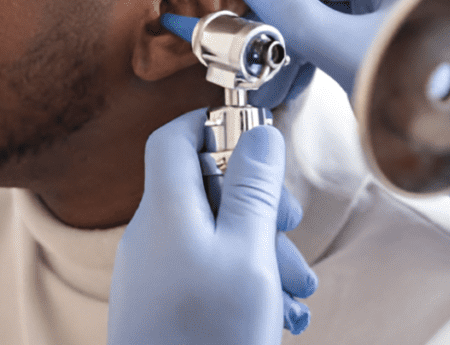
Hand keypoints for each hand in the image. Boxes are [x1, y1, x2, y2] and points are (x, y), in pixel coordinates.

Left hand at [109, 109, 317, 343]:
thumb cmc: (210, 336)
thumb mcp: (248, 252)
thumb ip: (253, 189)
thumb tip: (259, 132)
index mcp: (166, 212)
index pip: (175, 139)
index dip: (214, 125)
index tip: (257, 138)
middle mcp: (151, 237)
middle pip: (206, 190)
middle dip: (259, 204)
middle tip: (292, 226)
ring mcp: (154, 274)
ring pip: (215, 237)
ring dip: (263, 252)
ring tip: (298, 289)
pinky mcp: (163, 307)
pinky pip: (206, 273)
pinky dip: (244, 282)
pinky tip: (277, 312)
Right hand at [239, 0, 449, 105]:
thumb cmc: (432, 88)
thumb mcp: (353, 49)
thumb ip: (299, 15)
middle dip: (280, 5)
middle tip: (249, 34)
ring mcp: (392, 19)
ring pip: (328, 12)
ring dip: (290, 40)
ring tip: (261, 75)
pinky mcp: (388, 51)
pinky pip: (339, 42)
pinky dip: (311, 59)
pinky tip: (287, 86)